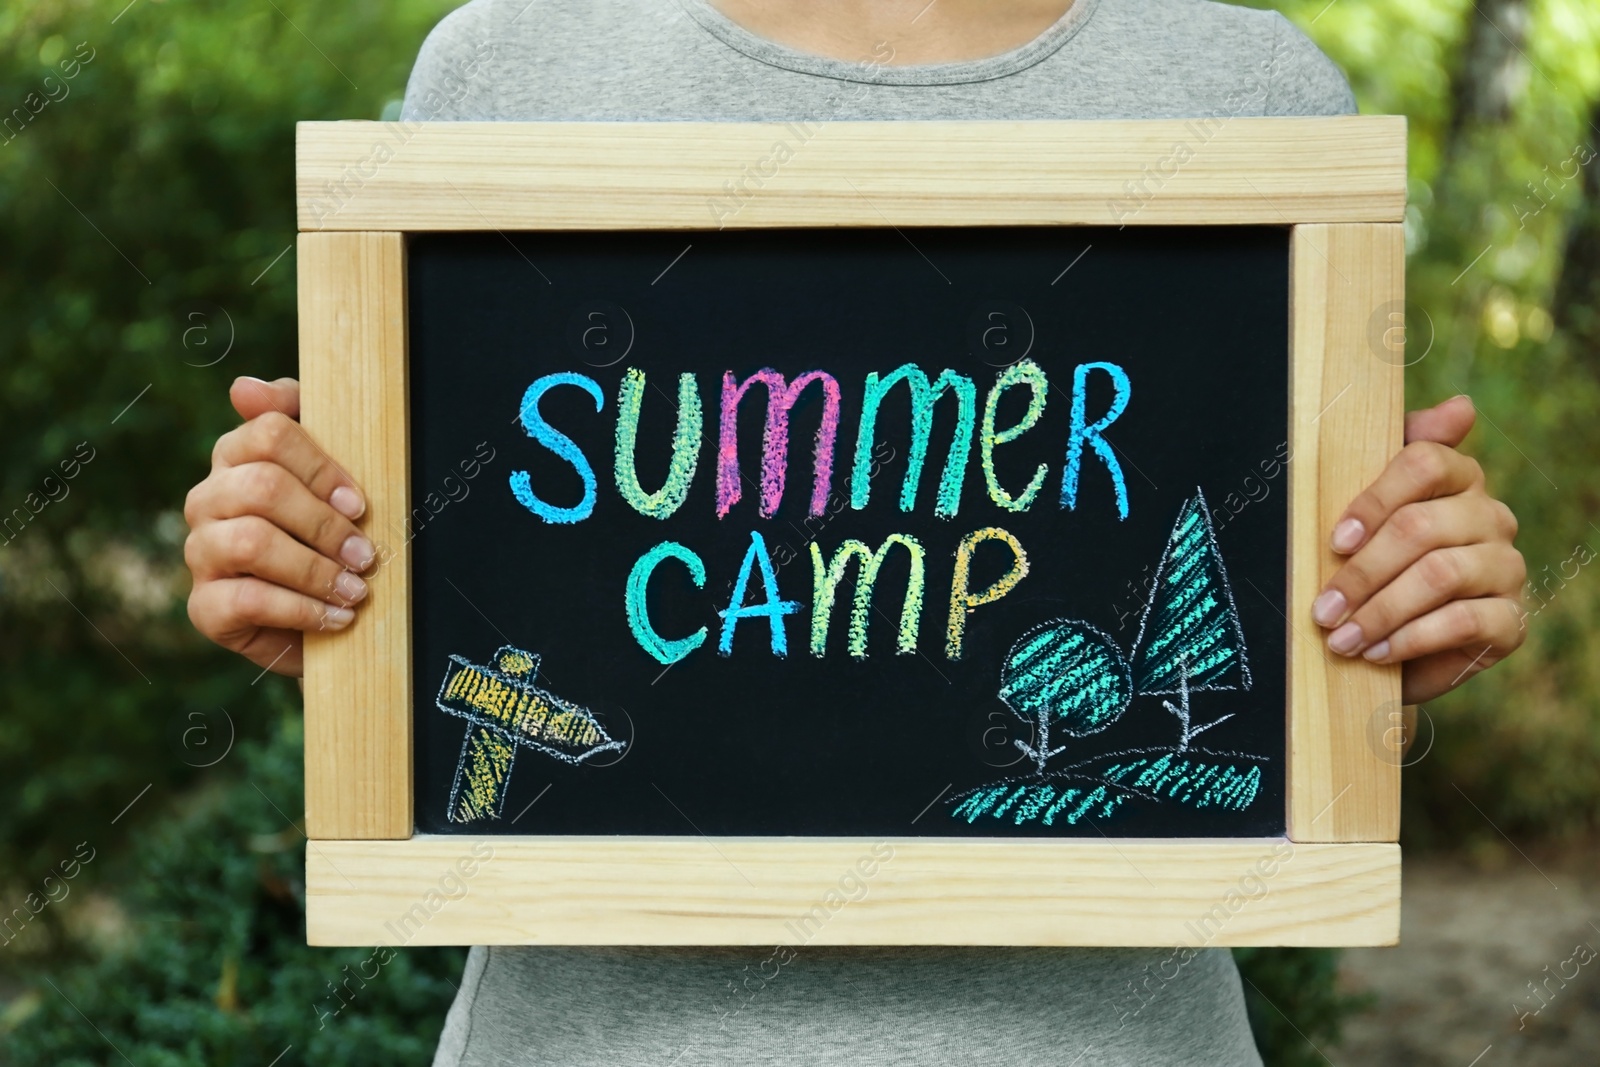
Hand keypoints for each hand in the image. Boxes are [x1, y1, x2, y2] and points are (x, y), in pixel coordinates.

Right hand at [184, 377, 371, 676]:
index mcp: (237, 459)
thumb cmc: (328, 540)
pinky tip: (337, 617)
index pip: (270, 433)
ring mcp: (200, 552)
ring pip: (252, 542)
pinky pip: (247, 599)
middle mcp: (208, 500)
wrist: (322, 621)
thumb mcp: (330, 480)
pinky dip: (302, 609)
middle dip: (324, 523)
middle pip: (262, 487)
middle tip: (366, 555)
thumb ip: (300, 421)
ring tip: (356, 589)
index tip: (359, 503)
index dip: (321, 468)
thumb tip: (244, 388)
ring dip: (316, 569)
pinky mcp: (204, 607)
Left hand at [1312, 395, 1525, 703]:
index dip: (1375, 500)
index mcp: (1457, 478)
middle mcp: (1490, 517)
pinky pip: (1463, 622)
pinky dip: (1410, 639)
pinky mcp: (1512, 620)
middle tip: (1323, 609)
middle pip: (1422, 526)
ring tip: (1341, 637)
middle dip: (1362, 572)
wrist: (1389, 648)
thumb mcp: (1366, 515)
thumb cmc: (1373, 569)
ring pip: (1441, 574)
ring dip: (1381, 610)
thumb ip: (1395, 456)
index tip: (1335, 541)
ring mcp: (1507, 568)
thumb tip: (1462, 405)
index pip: (1425, 462)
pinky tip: (1376, 652)